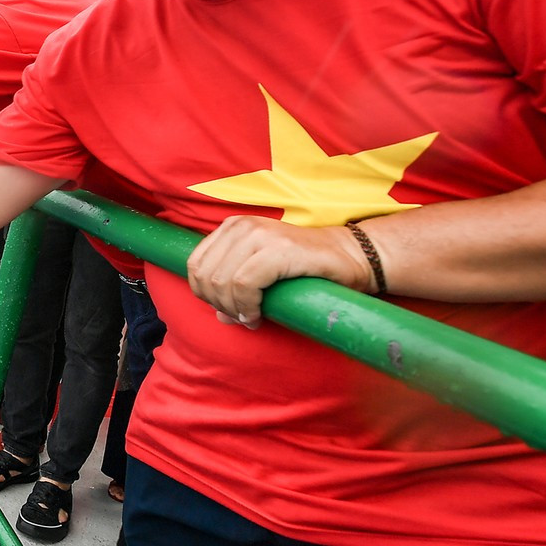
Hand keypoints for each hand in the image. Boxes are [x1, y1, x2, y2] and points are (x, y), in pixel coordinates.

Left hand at [185, 216, 373, 328]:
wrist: (350, 257)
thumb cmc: (305, 269)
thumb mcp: (262, 275)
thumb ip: (236, 290)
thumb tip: (218, 316)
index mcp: (232, 227)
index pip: (195, 265)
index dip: (204, 294)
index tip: (227, 310)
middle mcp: (242, 226)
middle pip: (206, 275)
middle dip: (218, 304)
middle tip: (241, 318)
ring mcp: (259, 235)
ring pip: (222, 281)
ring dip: (232, 308)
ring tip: (250, 318)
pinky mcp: (277, 249)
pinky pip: (244, 284)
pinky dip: (246, 307)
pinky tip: (257, 316)